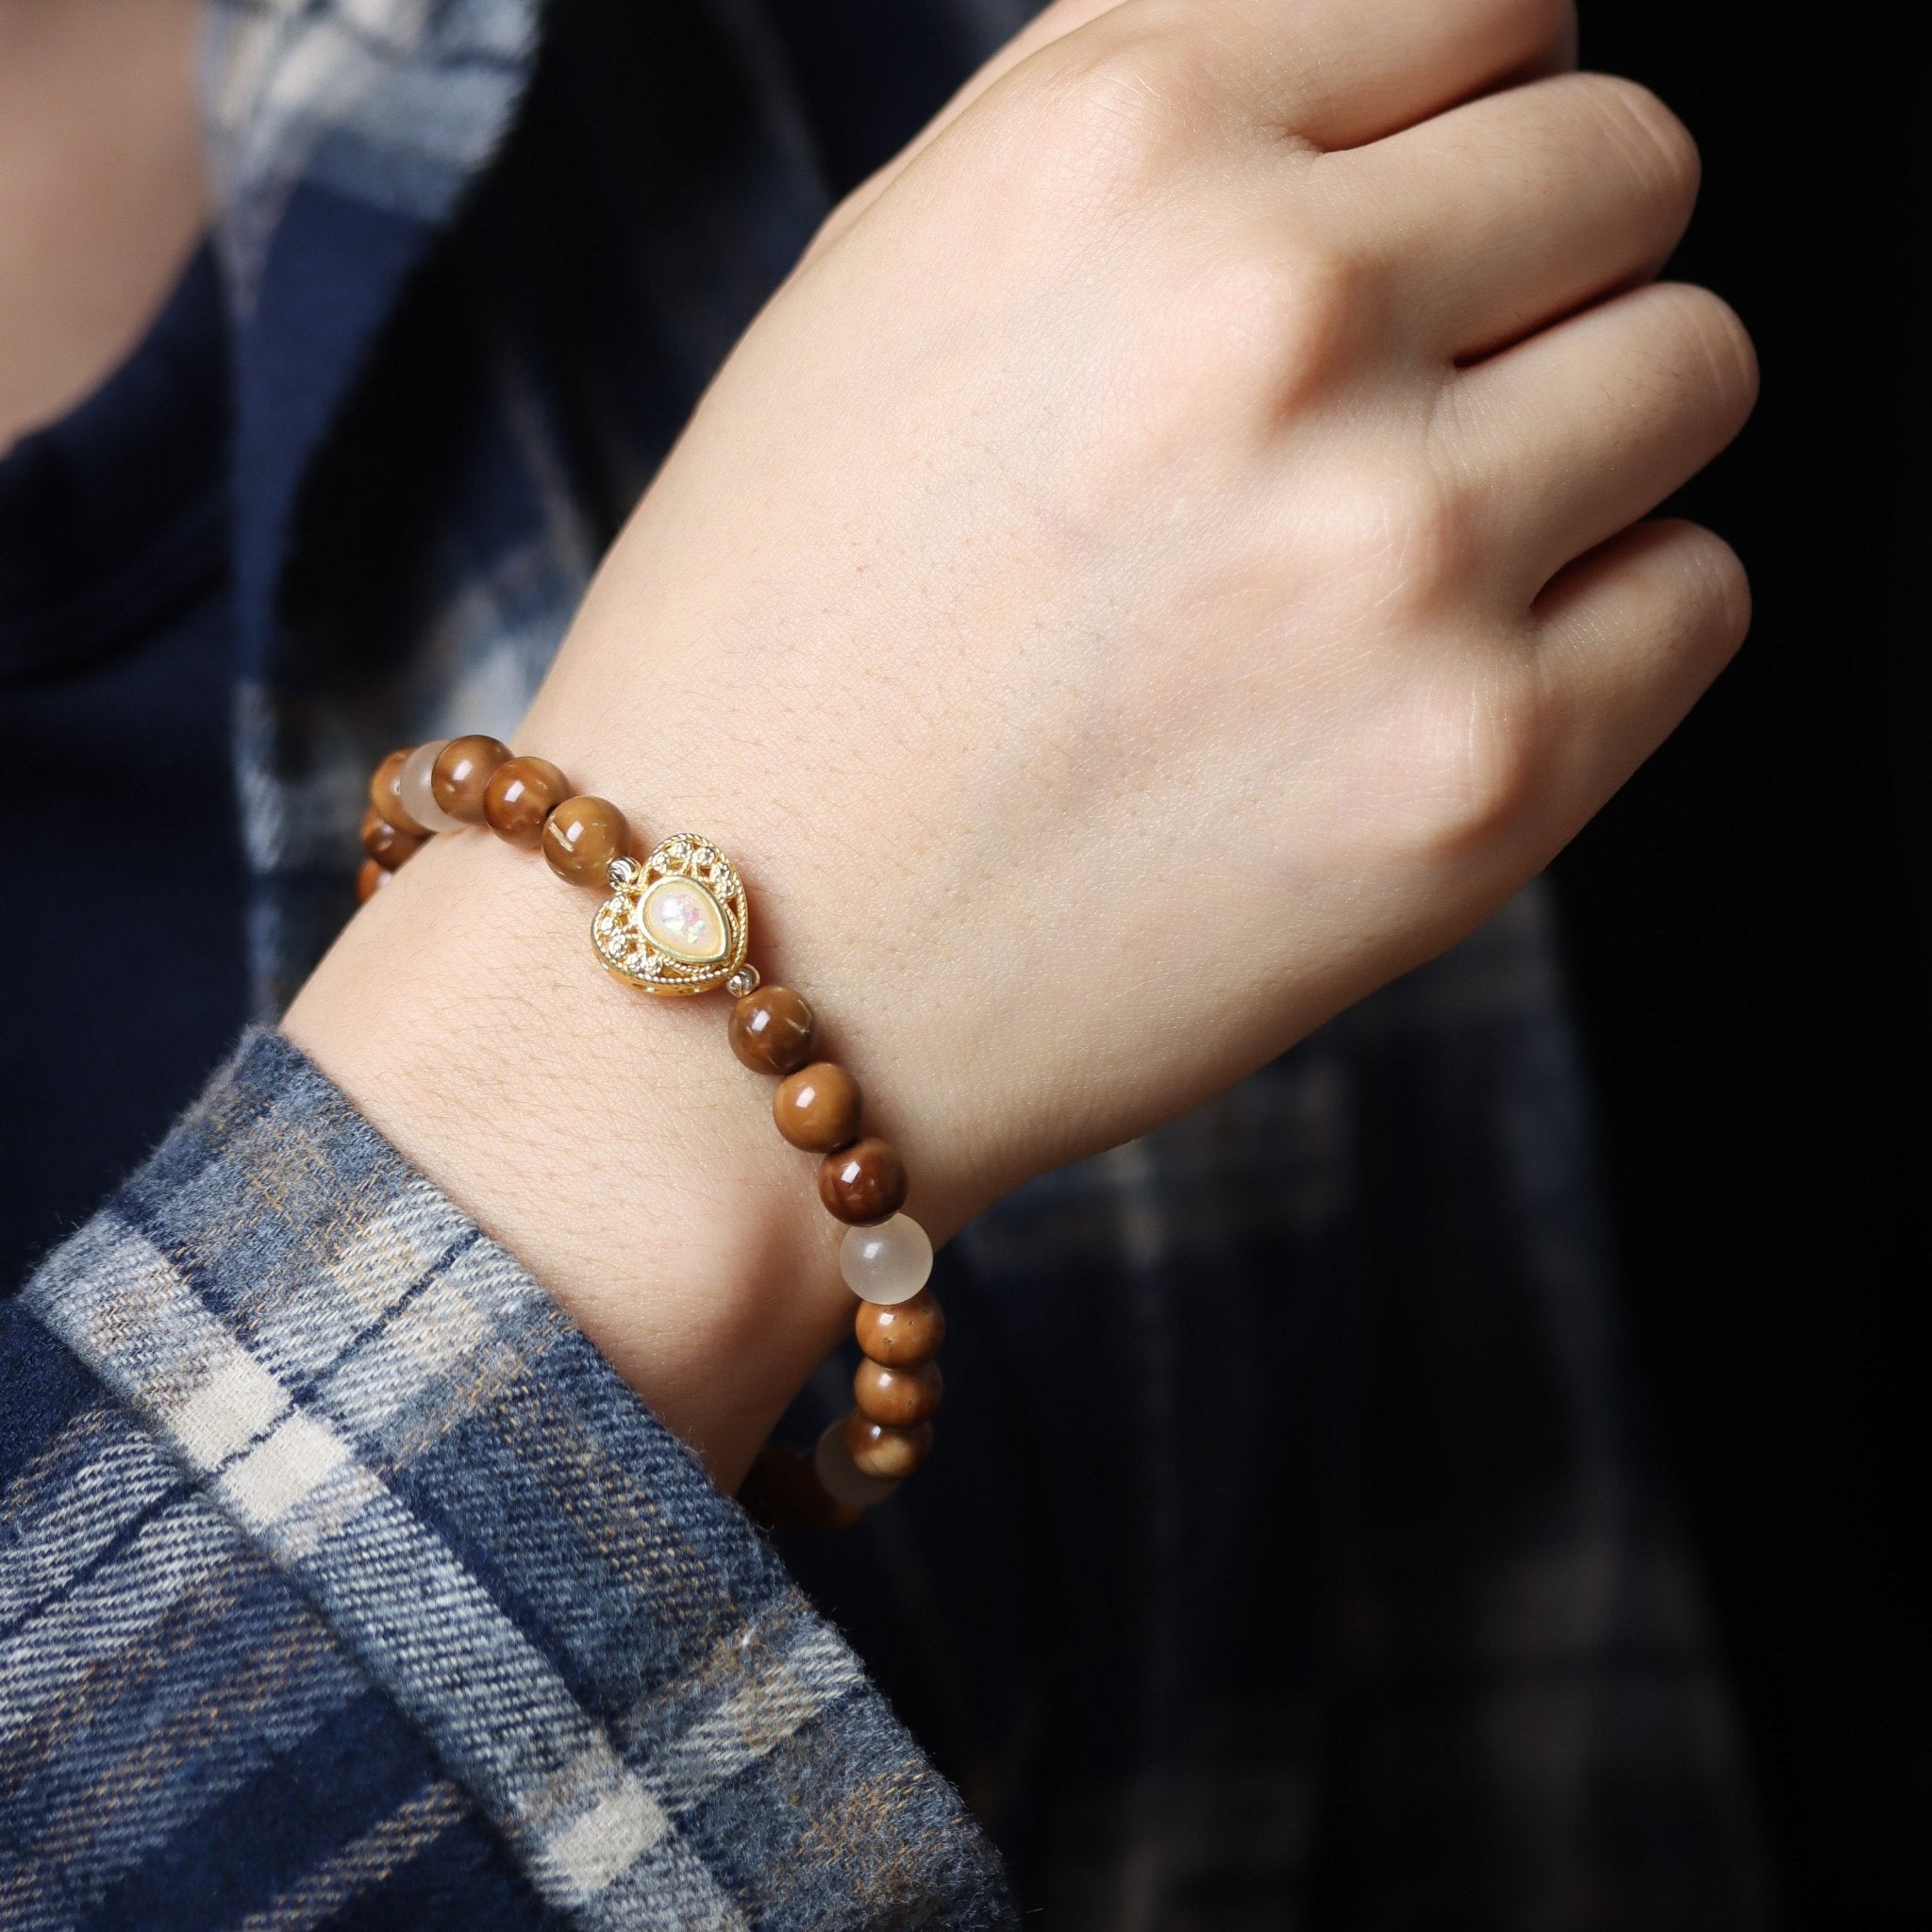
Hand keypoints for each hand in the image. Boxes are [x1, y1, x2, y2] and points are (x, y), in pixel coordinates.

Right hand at [287, 0, 1754, 1485]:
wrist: (728, 969)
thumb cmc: (788, 633)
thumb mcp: (901, 280)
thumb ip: (1163, 111)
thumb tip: (1410, 57)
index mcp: (1118, 150)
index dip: (1466, 105)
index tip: (1421, 208)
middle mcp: (1276, 321)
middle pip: (1627, 171)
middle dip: (1534, 269)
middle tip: (1399, 404)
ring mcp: (1396, 560)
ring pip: (1690, 373)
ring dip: (1579, 443)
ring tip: (1395, 558)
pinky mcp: (1478, 779)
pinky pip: (1695, 596)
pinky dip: (1599, 625)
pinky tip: (1423, 683)